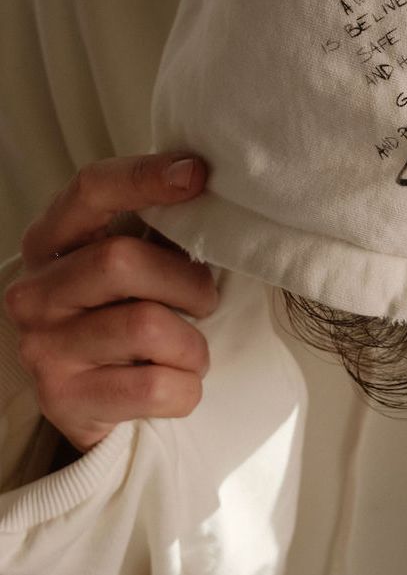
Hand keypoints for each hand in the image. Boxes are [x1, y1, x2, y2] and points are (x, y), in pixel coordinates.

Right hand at [3, 153, 218, 453]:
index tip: (197, 174)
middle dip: (186, 281)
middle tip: (203, 300)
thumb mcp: (130, 259)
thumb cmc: (121, 312)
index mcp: (51, 240)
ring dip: (192, 343)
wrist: (91, 397)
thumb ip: (155, 224)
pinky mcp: (64, 399)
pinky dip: (187, 387)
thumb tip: (202, 179)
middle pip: (120, 260)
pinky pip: (154, 386)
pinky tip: (178, 382)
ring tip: (191, 350)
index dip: (145, 176)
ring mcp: (43, 347)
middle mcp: (35, 291)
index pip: (92, 189)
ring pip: (146, 327)